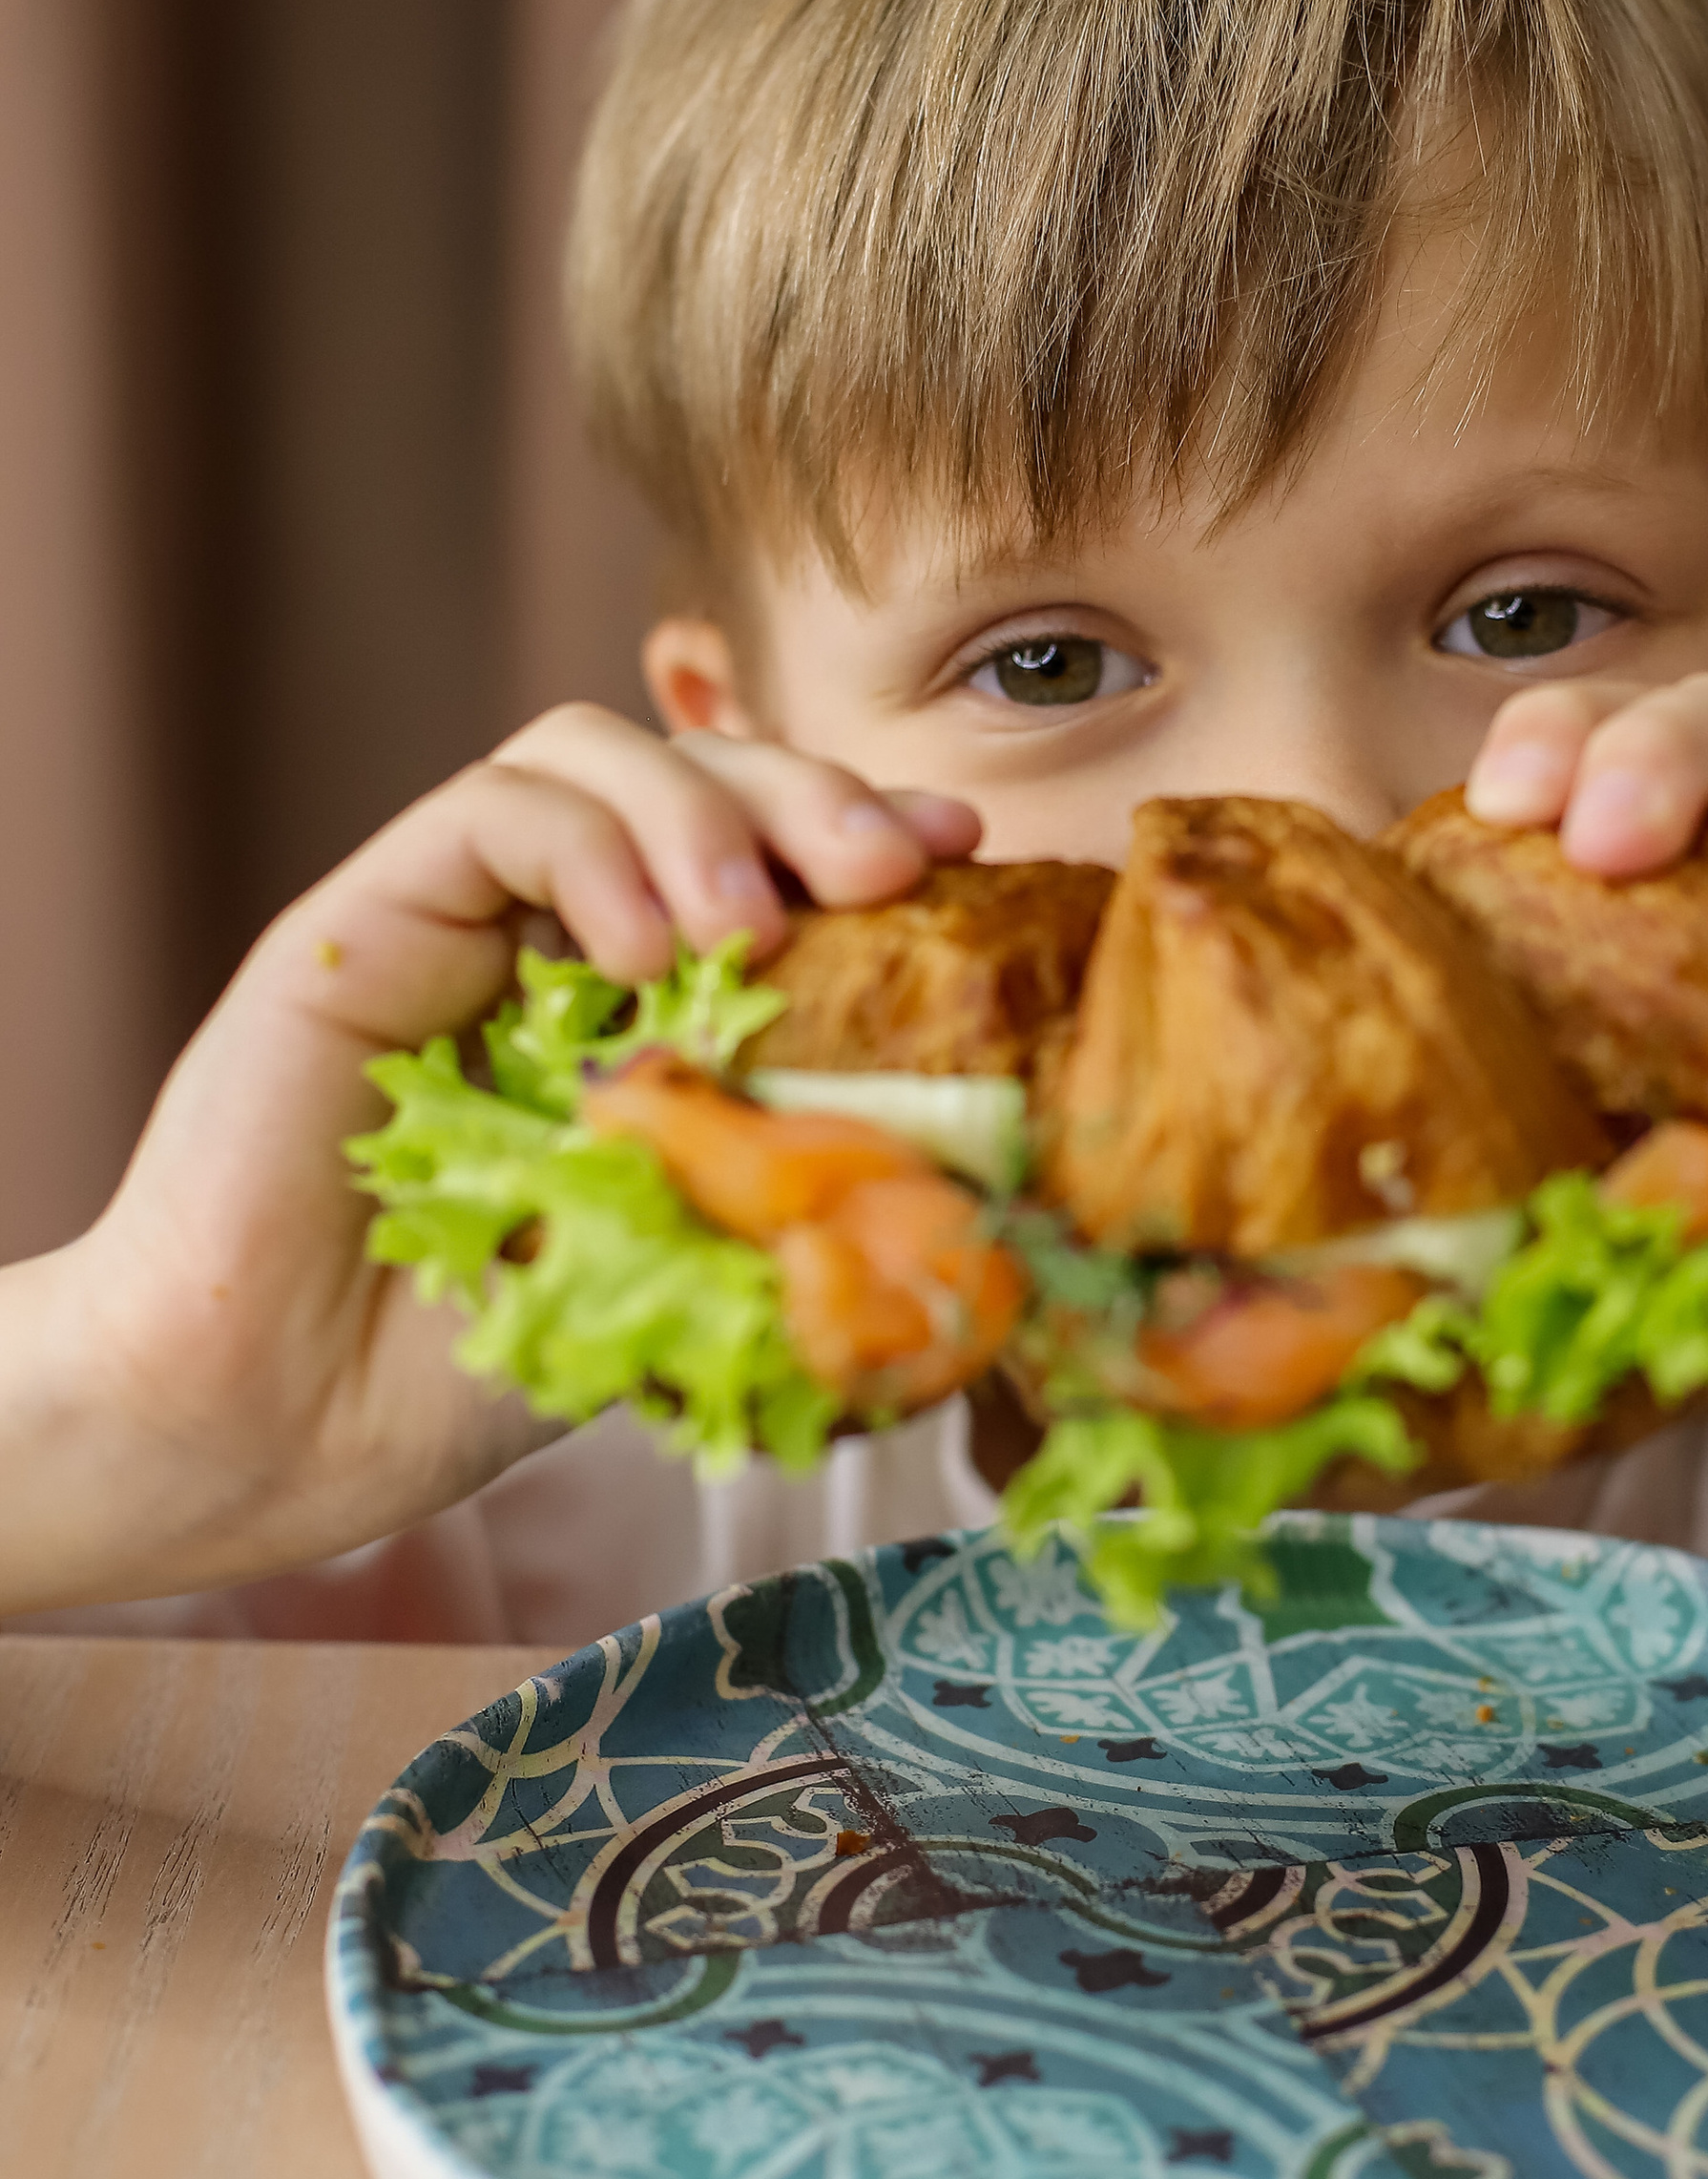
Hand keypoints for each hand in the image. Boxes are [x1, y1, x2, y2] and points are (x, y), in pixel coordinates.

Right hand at [3, 707, 977, 1613]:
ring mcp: (458, 918)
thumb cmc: (464, 1368)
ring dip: (706, 811)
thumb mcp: (680, 1268)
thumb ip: (781, 1188)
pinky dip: (589, 847)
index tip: (963, 863)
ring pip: (595, 756)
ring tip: (753, 930)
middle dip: (815, 797)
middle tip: (892, 873)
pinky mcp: (368, 922)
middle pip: (702, 774)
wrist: (273, 1423)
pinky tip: (641, 950)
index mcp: (644, 1000)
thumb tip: (961, 1161)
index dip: (869, 838)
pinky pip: (491, 811)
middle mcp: (553, 935)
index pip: (772, 855)